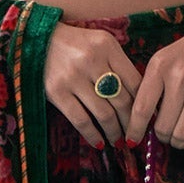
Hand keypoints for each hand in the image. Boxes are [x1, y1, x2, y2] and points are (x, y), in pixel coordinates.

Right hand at [43, 21, 141, 149]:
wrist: (36, 40)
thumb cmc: (74, 45)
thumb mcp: (99, 44)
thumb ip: (118, 65)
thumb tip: (140, 99)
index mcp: (107, 46)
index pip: (135, 82)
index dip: (144, 104)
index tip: (147, 119)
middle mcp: (92, 60)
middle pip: (122, 100)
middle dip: (132, 123)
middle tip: (135, 135)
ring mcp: (73, 77)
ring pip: (104, 114)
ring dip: (114, 132)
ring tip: (118, 141)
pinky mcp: (56, 92)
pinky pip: (81, 120)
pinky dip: (92, 135)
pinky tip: (99, 143)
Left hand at [125, 3, 183, 147]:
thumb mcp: (167, 59)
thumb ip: (154, 86)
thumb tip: (145, 122)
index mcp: (158, 67)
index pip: (140, 109)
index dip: (135, 131)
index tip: (132, 141)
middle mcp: (177, 78)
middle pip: (162, 128)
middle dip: (163, 137)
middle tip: (168, 133)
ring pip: (182, 134)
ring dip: (180, 139)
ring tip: (183, 132)